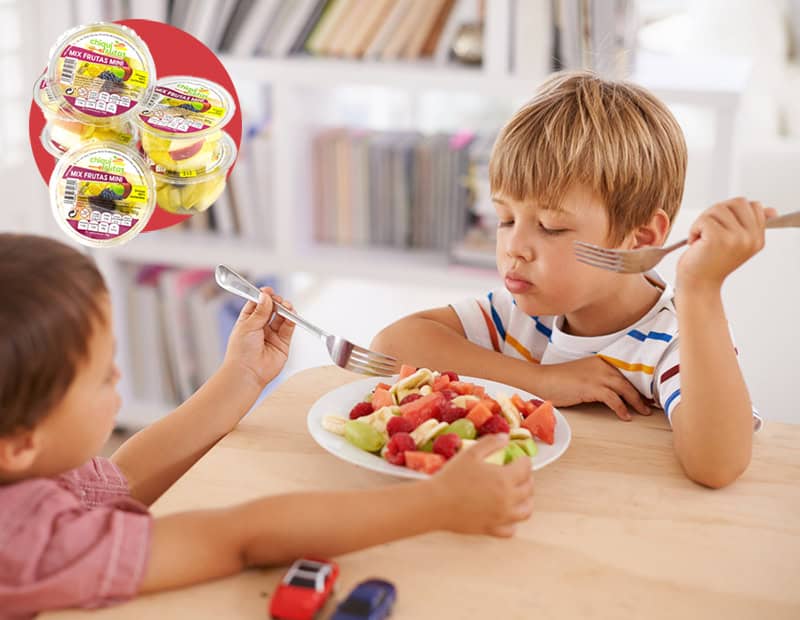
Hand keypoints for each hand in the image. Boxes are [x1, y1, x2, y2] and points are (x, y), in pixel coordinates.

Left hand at [223, 287, 294, 388]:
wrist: (247, 372)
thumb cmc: (240, 352)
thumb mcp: (248, 325)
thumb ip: (260, 311)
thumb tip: (265, 297)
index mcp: (248, 322)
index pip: (257, 304)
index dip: (263, 297)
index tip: (267, 291)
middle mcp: (260, 328)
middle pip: (271, 309)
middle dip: (275, 302)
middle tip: (277, 300)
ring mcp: (272, 336)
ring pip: (281, 317)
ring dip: (285, 310)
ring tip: (286, 306)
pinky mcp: (283, 343)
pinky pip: (289, 328)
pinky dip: (291, 320)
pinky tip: (291, 314)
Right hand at [431, 434, 533, 537]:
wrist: (435, 503)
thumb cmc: (451, 477)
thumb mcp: (470, 453)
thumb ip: (490, 443)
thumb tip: (505, 438)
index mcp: (504, 479)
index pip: (526, 468)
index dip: (525, 460)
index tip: (521, 459)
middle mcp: (508, 499)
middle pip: (529, 489)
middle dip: (528, 479)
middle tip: (521, 474)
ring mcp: (501, 517)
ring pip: (525, 511)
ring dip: (527, 501)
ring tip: (520, 495)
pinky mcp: (492, 529)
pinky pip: (511, 529)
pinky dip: (513, 522)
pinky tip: (507, 515)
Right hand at [536, 357, 651, 420]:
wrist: (542, 379)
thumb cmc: (559, 380)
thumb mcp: (583, 375)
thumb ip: (599, 379)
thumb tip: (614, 392)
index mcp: (600, 361)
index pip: (625, 372)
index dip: (638, 384)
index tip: (647, 394)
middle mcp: (601, 366)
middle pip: (628, 380)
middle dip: (642, 394)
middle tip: (650, 405)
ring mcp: (597, 376)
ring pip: (625, 389)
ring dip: (636, 402)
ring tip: (643, 412)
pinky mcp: (591, 387)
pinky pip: (613, 399)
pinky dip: (621, 408)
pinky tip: (625, 416)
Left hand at [678, 198, 776, 291]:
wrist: (698, 284)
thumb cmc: (711, 263)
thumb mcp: (737, 243)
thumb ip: (751, 225)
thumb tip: (770, 210)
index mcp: (758, 238)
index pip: (753, 205)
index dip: (732, 211)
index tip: (722, 227)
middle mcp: (751, 238)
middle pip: (737, 202)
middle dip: (717, 212)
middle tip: (708, 230)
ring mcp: (736, 238)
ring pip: (718, 208)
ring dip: (703, 221)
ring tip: (702, 238)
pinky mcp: (718, 238)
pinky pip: (704, 219)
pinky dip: (694, 229)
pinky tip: (695, 242)